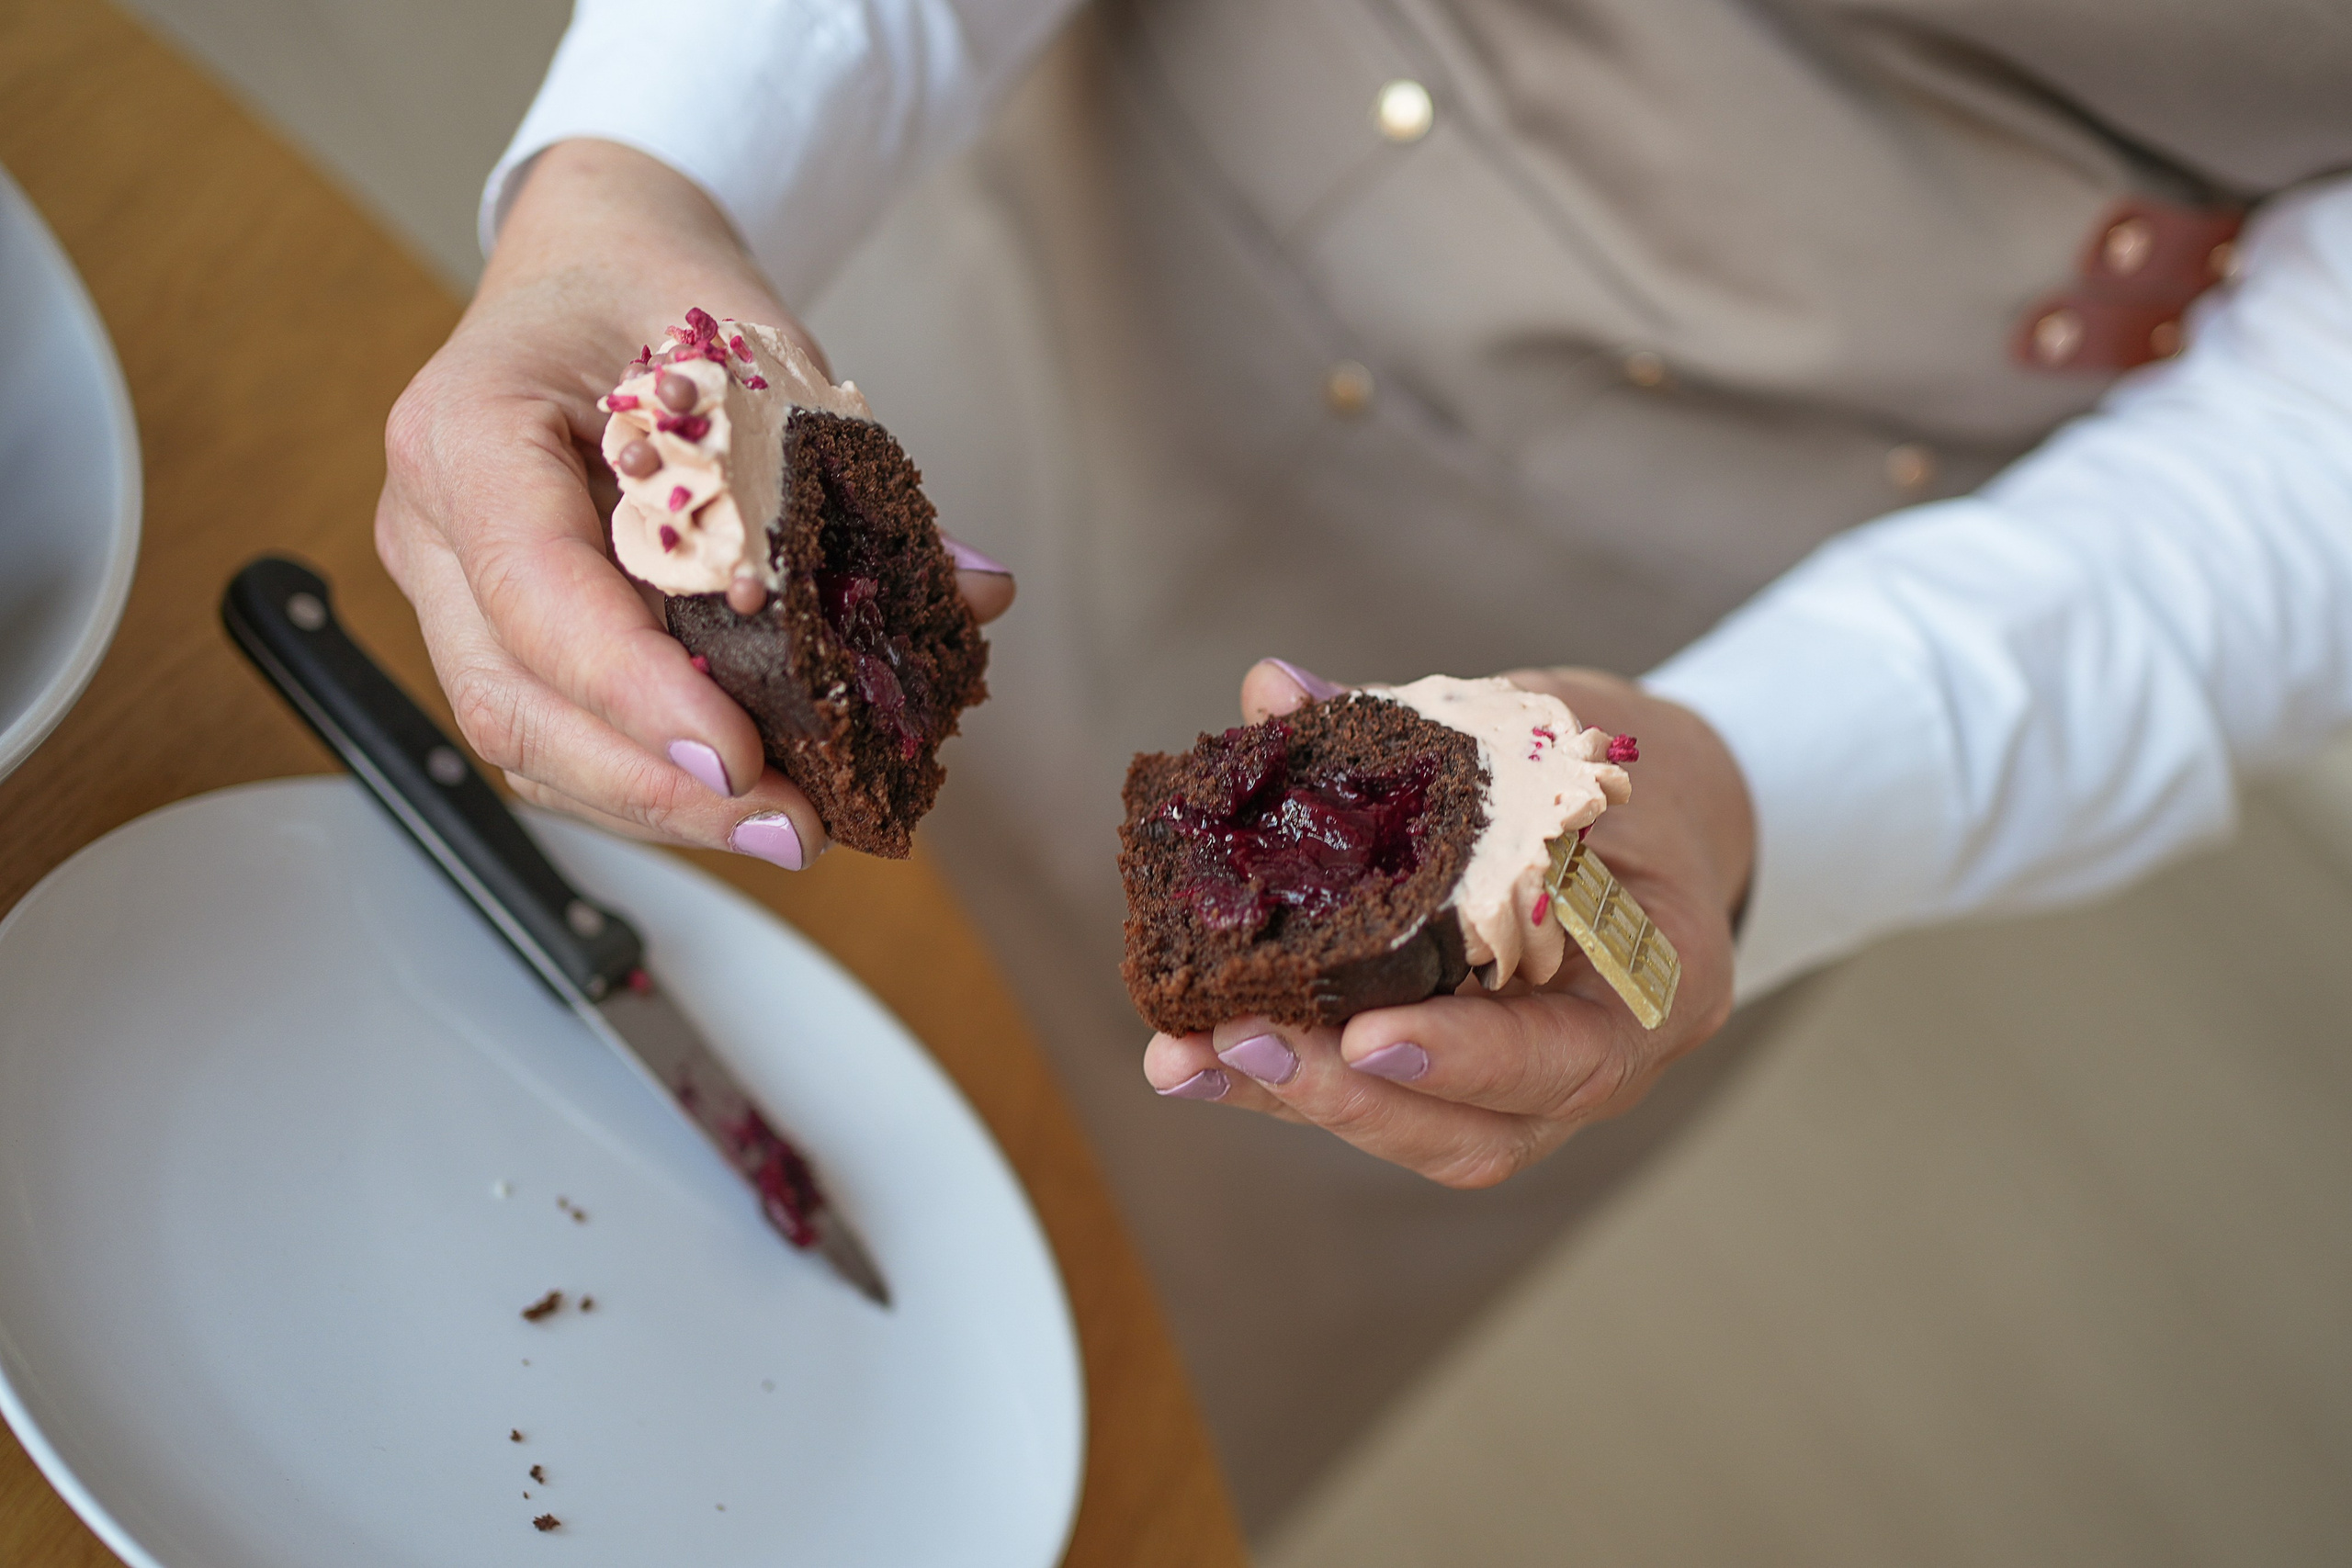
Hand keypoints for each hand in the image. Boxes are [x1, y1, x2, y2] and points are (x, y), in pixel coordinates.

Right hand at [375, 139, 1014, 867]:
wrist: (592, 270)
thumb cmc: (659, 295)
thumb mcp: (762, 359)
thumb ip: (853, 480)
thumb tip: (974, 592)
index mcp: (469, 428)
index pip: (534, 589)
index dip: (635, 689)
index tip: (740, 756)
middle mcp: (429, 524)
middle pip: (515, 703)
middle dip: (658, 787)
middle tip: (794, 825)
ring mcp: (448, 593)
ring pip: (530, 745)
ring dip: (662, 805)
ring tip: (792, 825)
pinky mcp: (495, 639)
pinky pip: (559, 739)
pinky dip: (655, 780)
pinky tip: (751, 795)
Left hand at [1141, 659, 1753, 1187]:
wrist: (1655, 824)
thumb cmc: (1614, 775)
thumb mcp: (1548, 732)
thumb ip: (1427, 726)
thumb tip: (1273, 690)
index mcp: (1661, 984)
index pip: (1571, 1057)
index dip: (1471, 1058)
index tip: (1368, 1035)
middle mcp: (1597, 1066)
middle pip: (1477, 1135)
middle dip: (1349, 1099)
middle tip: (1240, 1041)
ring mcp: (1524, 1091)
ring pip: (1414, 1133)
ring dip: (1291, 1102)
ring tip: (1184, 1057)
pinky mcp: (1450, 1081)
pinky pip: (1371, 1098)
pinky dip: (1279, 1079)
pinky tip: (1188, 1051)